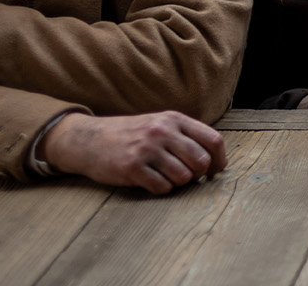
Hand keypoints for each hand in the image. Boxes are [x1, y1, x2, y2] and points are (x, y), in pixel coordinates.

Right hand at [41, 111, 226, 194]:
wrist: (88, 139)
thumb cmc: (131, 135)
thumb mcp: (160, 124)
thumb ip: (187, 136)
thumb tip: (217, 161)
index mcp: (174, 119)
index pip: (213, 140)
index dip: (219, 160)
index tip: (215, 171)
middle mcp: (162, 131)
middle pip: (201, 161)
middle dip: (199, 174)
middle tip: (187, 176)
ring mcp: (147, 149)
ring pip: (184, 177)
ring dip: (178, 182)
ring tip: (165, 176)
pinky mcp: (132, 167)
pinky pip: (162, 187)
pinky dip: (160, 188)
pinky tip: (150, 181)